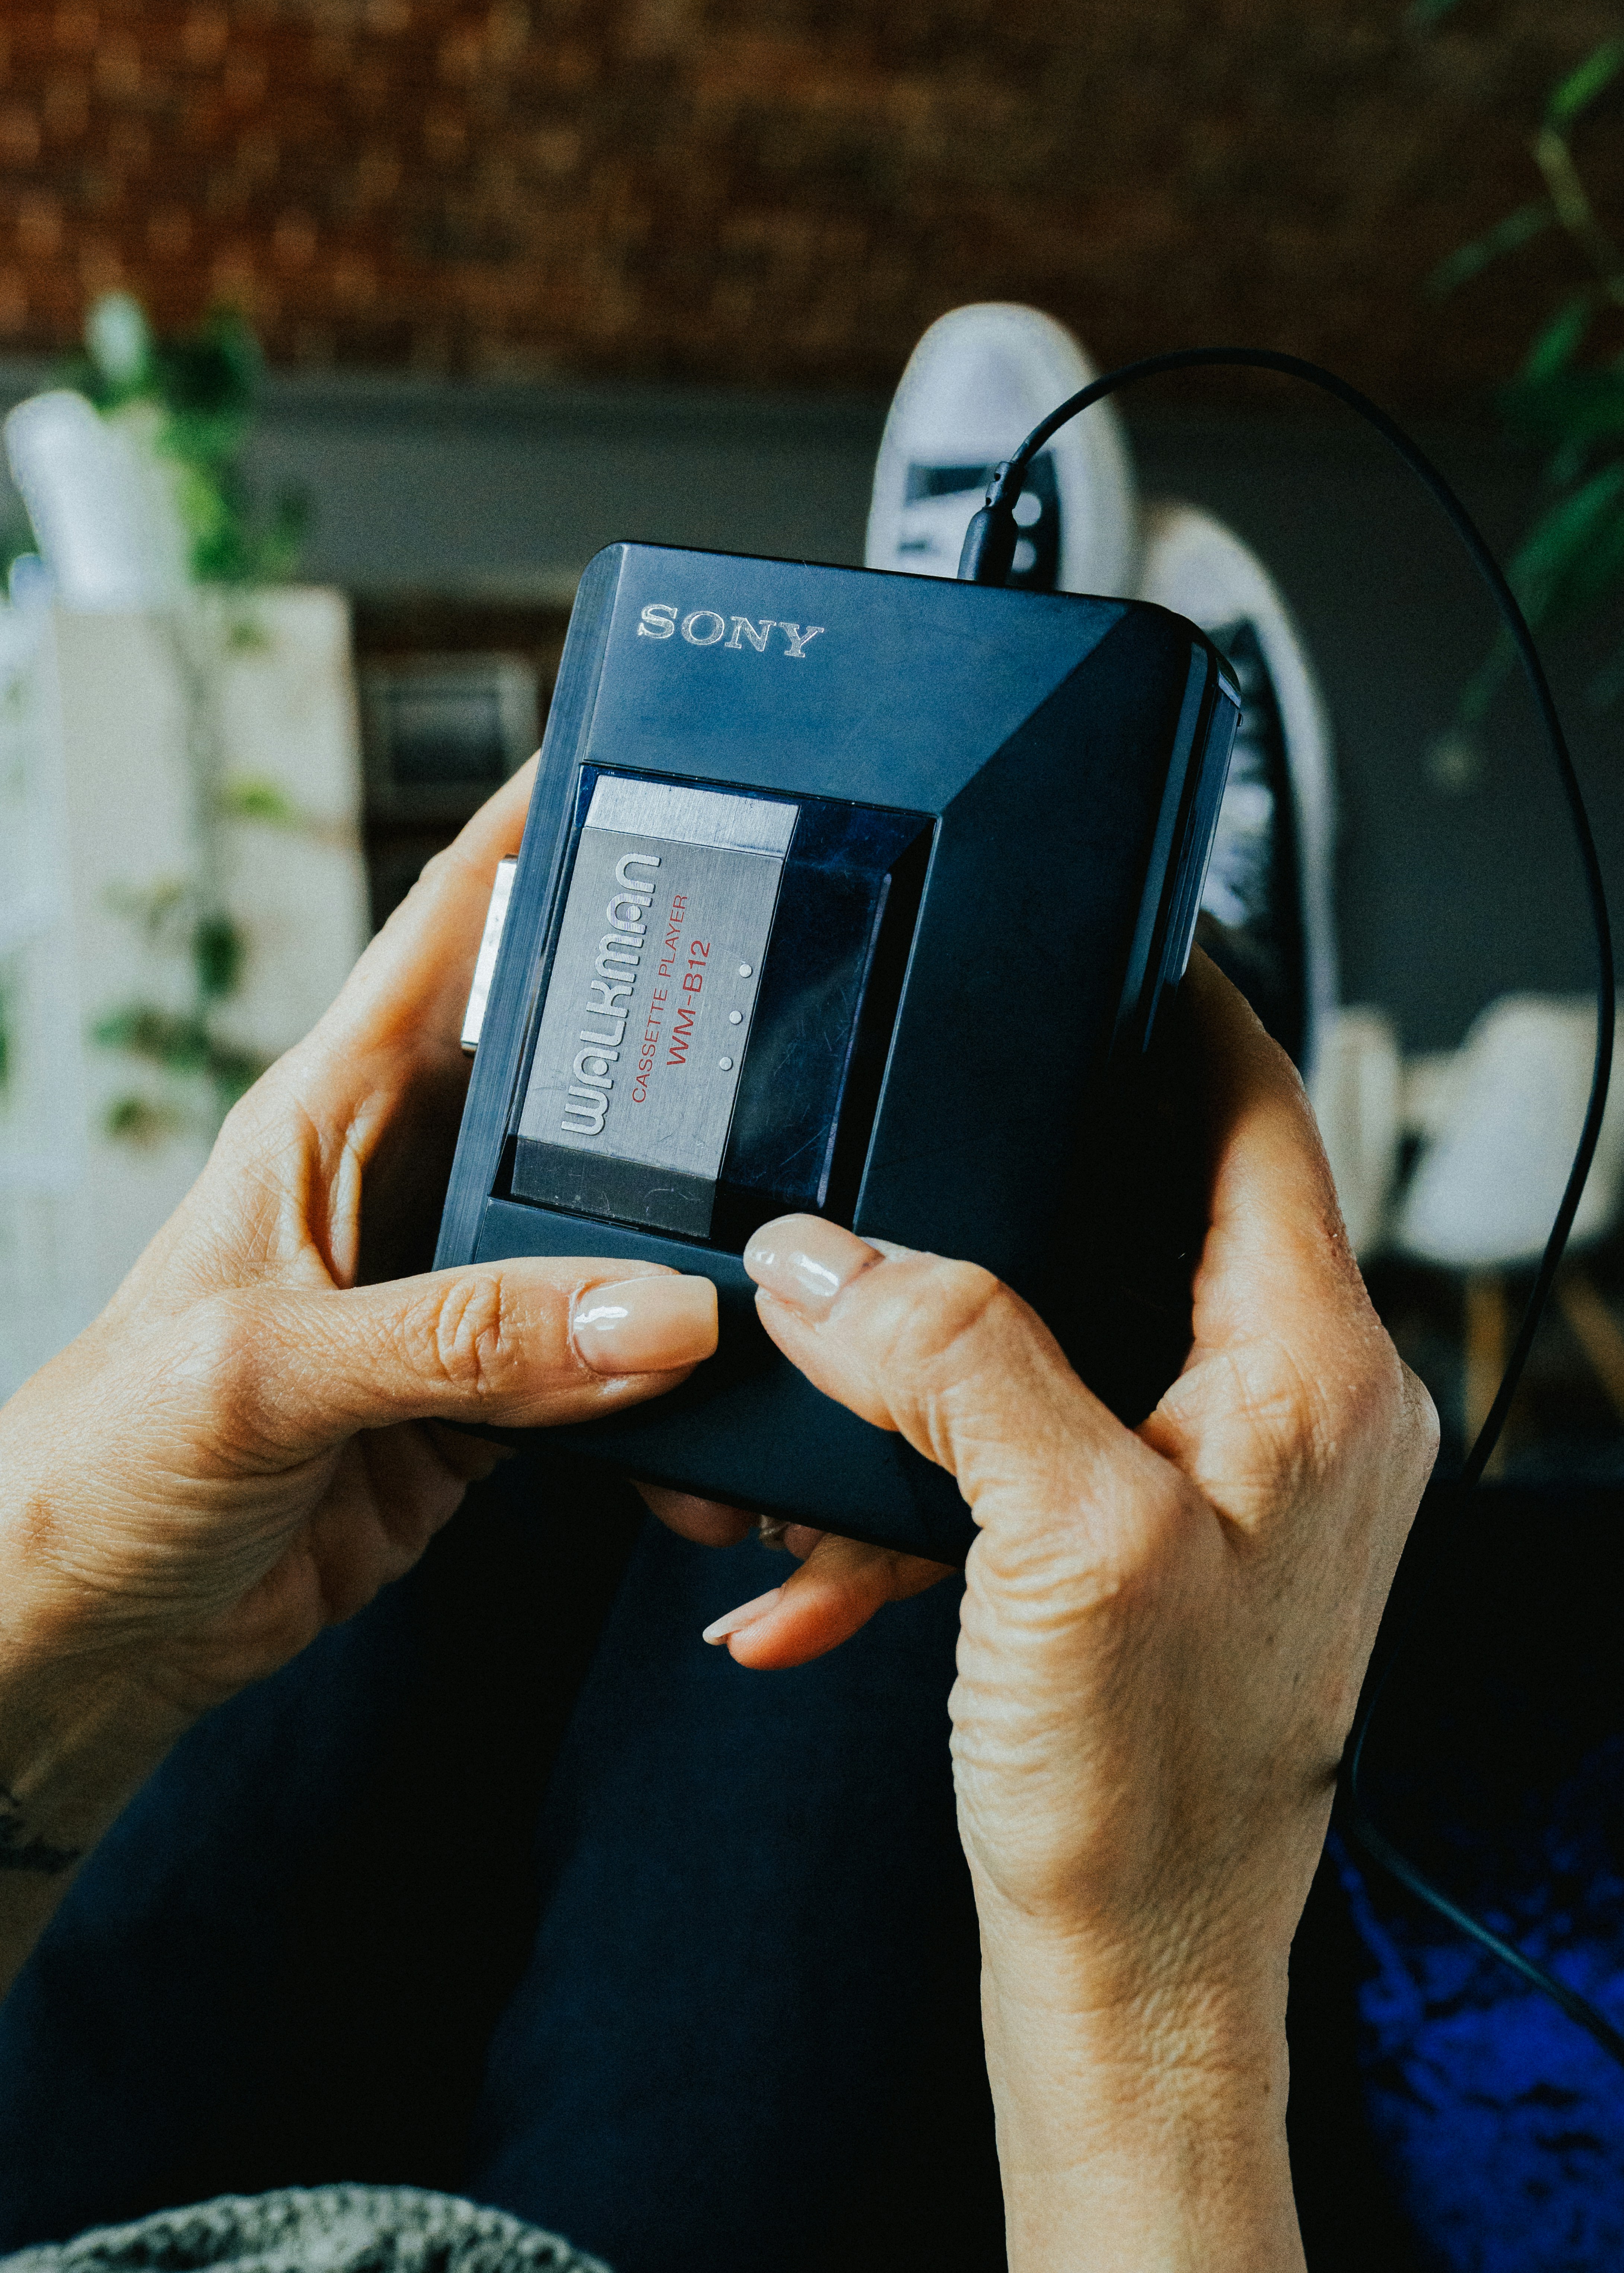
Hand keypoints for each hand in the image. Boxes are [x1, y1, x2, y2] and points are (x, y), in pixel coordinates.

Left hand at [0, 762, 716, 1907]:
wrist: (83, 1631)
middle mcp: (405, 1179)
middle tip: (811, 1026)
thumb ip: (468, 1340)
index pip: (453, 924)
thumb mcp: (268, 1374)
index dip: (544, 828)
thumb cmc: (99, 1463)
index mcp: (330, 1110)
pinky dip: (674, 1395)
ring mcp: (456, 1290)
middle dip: (682, 1051)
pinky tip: (723, 1410)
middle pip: (574, 1074)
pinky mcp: (488, 1399)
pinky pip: (612, 1368)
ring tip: (794, 1250)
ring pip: (615, 1228)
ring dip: (696, 1249)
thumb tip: (661, 1314)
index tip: (652, 761)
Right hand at [670, 955, 1437, 2267]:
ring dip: (935, 1363)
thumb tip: (822, 1253)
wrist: (1140, 1977)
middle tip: (911, 1120)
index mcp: (1312, 1368)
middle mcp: (1293, 1404)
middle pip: (1154, 1203)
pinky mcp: (1156, 1538)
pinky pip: (1033, 1449)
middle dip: (1014, 1176)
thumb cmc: (1147, 1792)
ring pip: (1068, 1330)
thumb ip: (946, 1356)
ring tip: (819, 1391)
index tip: (1101, 930)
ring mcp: (1228, 1471)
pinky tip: (828, 1551)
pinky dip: (932, 1481)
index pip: (1260, 1107)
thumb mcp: (1051, 1540)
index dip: (1180, 998)